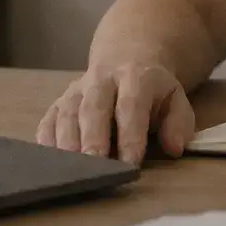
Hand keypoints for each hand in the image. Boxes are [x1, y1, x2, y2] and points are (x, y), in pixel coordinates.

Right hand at [35, 61, 195, 165]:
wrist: (128, 55)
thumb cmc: (153, 89)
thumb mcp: (175, 98)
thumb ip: (179, 122)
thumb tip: (175, 147)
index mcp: (136, 77)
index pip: (131, 106)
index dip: (130, 135)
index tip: (131, 163)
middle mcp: (102, 80)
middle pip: (93, 108)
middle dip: (92, 139)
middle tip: (93, 167)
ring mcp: (76, 90)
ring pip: (66, 113)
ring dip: (66, 142)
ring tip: (69, 170)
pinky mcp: (59, 102)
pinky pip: (48, 119)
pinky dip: (46, 140)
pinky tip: (48, 161)